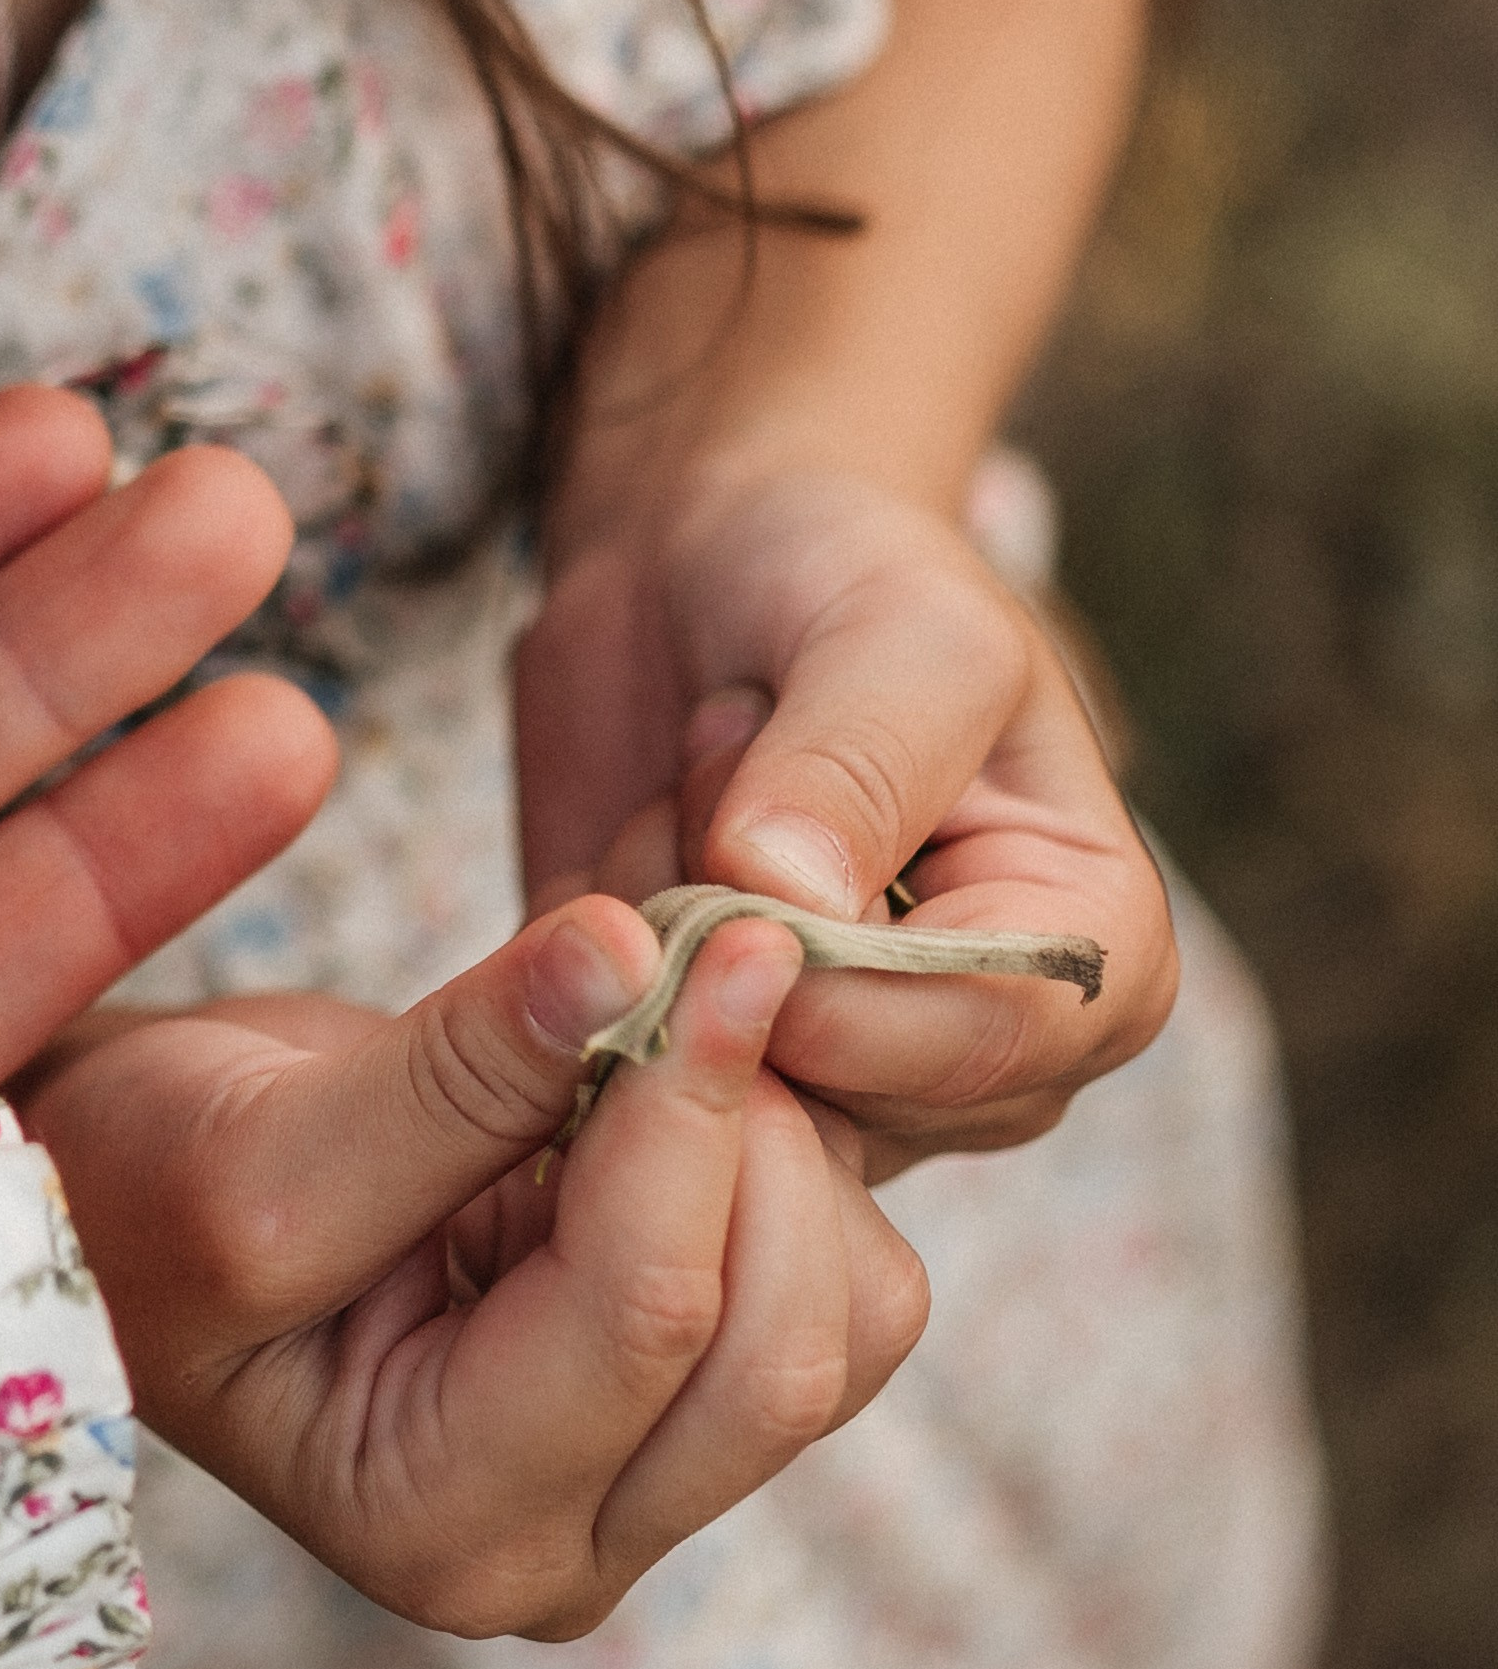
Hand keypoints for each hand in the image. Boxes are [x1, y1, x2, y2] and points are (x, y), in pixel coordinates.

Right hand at [18, 903, 926, 1635]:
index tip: (715, 932)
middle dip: (757, 1140)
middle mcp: (562, 1552)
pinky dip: (792, 1160)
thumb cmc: (142, 1188)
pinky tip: (670, 1085)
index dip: (691, 1106)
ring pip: (843, 1323)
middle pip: (782, 1351)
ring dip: (785, 1148)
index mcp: (437, 1525)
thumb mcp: (258, 1137)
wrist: (136, 1194)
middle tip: (689, 971)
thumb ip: (461, 1067)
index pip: (644, 1315)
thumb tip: (633, 953)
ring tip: (659, 1030)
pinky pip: (840, 1285)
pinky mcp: (692, 1404)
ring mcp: (641, 1488)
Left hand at [516, 470, 1177, 1172]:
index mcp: (1097, 967)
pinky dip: (571, 967)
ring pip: (697, 1095)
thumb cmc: (844, 575)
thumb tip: (782, 897)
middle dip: (720, 918)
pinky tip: (616, 857)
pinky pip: (596, 1086)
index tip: (745, 816)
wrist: (698, 569)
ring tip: (685, 798)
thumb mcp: (896, 625)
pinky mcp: (696, 1085)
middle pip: (820, 1087)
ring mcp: (838, 1099)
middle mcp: (981, 1070)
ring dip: (641, 930)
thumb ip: (859, 761)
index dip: (814, 958)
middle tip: (723, 759)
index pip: (965, 1044)